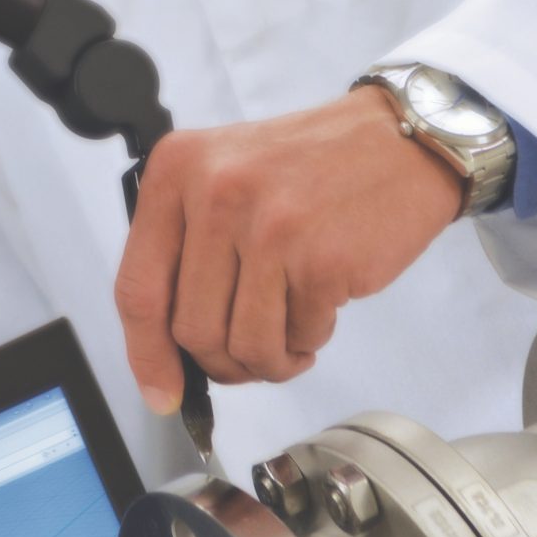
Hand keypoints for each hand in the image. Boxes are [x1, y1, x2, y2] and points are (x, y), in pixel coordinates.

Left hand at [114, 86, 463, 413]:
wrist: (399, 142)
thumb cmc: (309, 171)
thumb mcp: (223, 183)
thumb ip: (185, 256)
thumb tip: (164, 357)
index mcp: (176, 173)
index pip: (138, 290)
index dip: (147, 356)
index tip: (162, 394)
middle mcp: (216, 194)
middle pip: (191, 331)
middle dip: (222, 363)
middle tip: (249, 357)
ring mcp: (269, 228)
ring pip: (243, 345)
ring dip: (268, 361)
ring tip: (289, 339)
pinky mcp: (321, 260)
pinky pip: (297, 338)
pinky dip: (308, 340)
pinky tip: (320, 309)